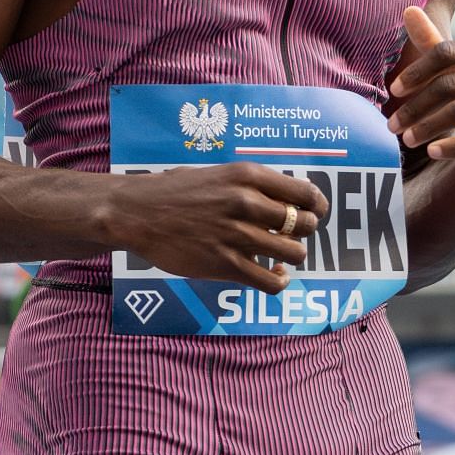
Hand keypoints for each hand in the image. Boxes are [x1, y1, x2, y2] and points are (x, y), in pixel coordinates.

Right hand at [108, 163, 329, 293]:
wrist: (137, 212)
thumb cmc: (177, 191)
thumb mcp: (219, 173)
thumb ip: (253, 185)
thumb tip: (288, 200)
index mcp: (248, 176)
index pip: (306, 193)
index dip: (317, 207)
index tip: (314, 213)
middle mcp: (247, 203)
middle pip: (304, 224)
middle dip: (304, 232)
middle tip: (292, 235)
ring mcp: (236, 235)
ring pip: (294, 253)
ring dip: (292, 256)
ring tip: (281, 255)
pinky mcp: (225, 264)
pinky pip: (271, 281)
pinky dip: (280, 281)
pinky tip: (275, 276)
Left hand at [386, 6, 454, 168]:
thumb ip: (432, 40)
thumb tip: (408, 10)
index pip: (446, 52)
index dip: (417, 71)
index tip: (394, 89)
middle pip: (451, 84)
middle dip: (416, 106)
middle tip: (393, 124)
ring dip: (429, 127)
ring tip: (407, 139)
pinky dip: (454, 147)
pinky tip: (432, 151)